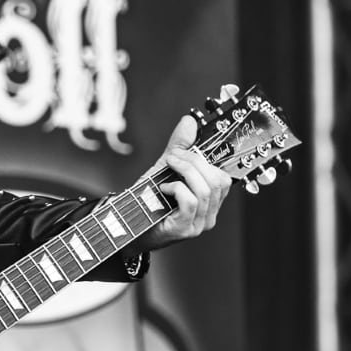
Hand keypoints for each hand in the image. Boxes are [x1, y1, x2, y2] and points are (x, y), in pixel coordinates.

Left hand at [139, 113, 231, 249]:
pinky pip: (191, 201)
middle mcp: (209, 214)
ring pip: (205, 189)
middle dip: (194, 161)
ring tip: (168, 167)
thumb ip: (179, 148)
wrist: (127, 226)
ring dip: (184, 171)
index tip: (184, 150)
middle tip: (173, 157)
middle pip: (217, 180)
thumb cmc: (147, 202)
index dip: (206, 159)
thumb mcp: (164, 169)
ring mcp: (199, 224)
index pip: (223, 178)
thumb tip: (190, 122)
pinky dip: (177, 188)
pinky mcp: (186, 229)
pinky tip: (164, 187)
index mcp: (209, 201)